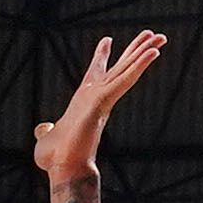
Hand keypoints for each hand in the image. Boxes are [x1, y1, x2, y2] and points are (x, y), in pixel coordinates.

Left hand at [33, 28, 165, 187]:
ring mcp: (104, 98)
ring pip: (127, 69)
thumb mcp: (46, 138)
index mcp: (86, 101)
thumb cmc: (57, 158)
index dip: (101, 55)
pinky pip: (125, 79)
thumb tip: (43, 129)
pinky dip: (139, 65)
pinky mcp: (105, 100)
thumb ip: (46, 130)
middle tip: (151, 33)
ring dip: (144, 52)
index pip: (96, 73)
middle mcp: (98, 97)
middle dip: (135, 49)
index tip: (106, 39)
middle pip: (120, 67)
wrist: (63, 169)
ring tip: (159, 37)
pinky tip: (153, 53)